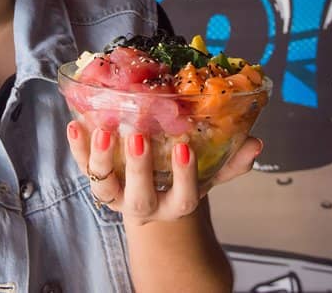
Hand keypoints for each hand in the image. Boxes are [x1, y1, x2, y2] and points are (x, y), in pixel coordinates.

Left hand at [66, 122, 262, 225]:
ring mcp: (117, 196)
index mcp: (176, 204)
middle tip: (137, 134)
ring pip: (104, 187)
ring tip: (102, 129)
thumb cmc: (181, 178)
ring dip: (100, 159)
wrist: (153, 195)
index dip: (184, 176)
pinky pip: (82, 167)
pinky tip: (75, 125)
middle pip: (139, 197)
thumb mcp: (209, 172)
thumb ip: (230, 161)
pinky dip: (78, 148)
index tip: (184, 147)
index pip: (183, 198)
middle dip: (138, 167)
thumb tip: (256, 143)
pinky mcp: (96, 180)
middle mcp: (144, 206)